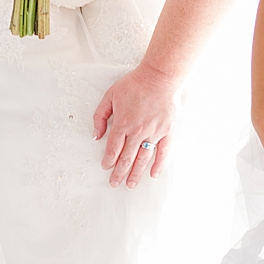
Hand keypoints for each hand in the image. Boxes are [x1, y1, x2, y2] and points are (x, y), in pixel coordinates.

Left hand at [91, 63, 180, 188]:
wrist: (159, 78)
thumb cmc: (135, 84)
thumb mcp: (110, 96)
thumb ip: (100, 116)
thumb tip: (96, 135)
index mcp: (122, 123)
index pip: (113, 149)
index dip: (108, 160)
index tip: (105, 167)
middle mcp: (137, 131)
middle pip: (126, 158)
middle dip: (119, 173)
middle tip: (114, 183)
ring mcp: (154, 133)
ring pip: (142, 159)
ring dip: (135, 174)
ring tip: (130, 185)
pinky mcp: (167, 132)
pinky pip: (163, 153)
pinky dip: (158, 165)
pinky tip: (153, 175)